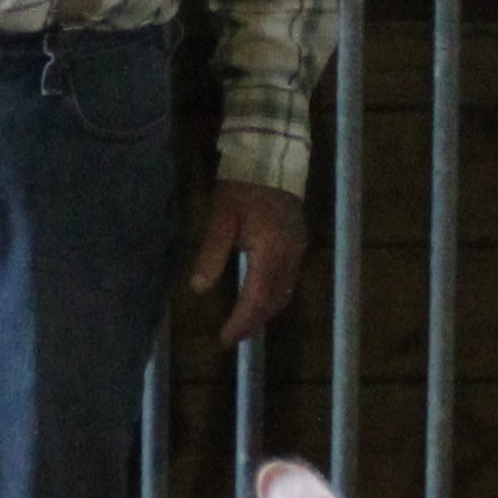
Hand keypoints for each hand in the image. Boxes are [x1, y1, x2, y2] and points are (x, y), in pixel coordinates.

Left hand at [188, 181, 308, 350]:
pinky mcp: (299, 243)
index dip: (241, 321)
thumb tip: (199, 288)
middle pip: (275, 300)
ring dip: (265, 312)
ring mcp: (298, 249)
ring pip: (285, 292)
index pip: (256, 297)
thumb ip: (212, 254)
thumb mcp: (221, 218)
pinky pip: (288, 280)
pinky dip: (273, 296)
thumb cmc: (242, 187)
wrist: (272, 159)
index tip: (225, 339)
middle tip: (233, 338)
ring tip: (244, 325)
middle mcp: (291, 255)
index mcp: (271, 250)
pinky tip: (258, 299)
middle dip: (254, 322)